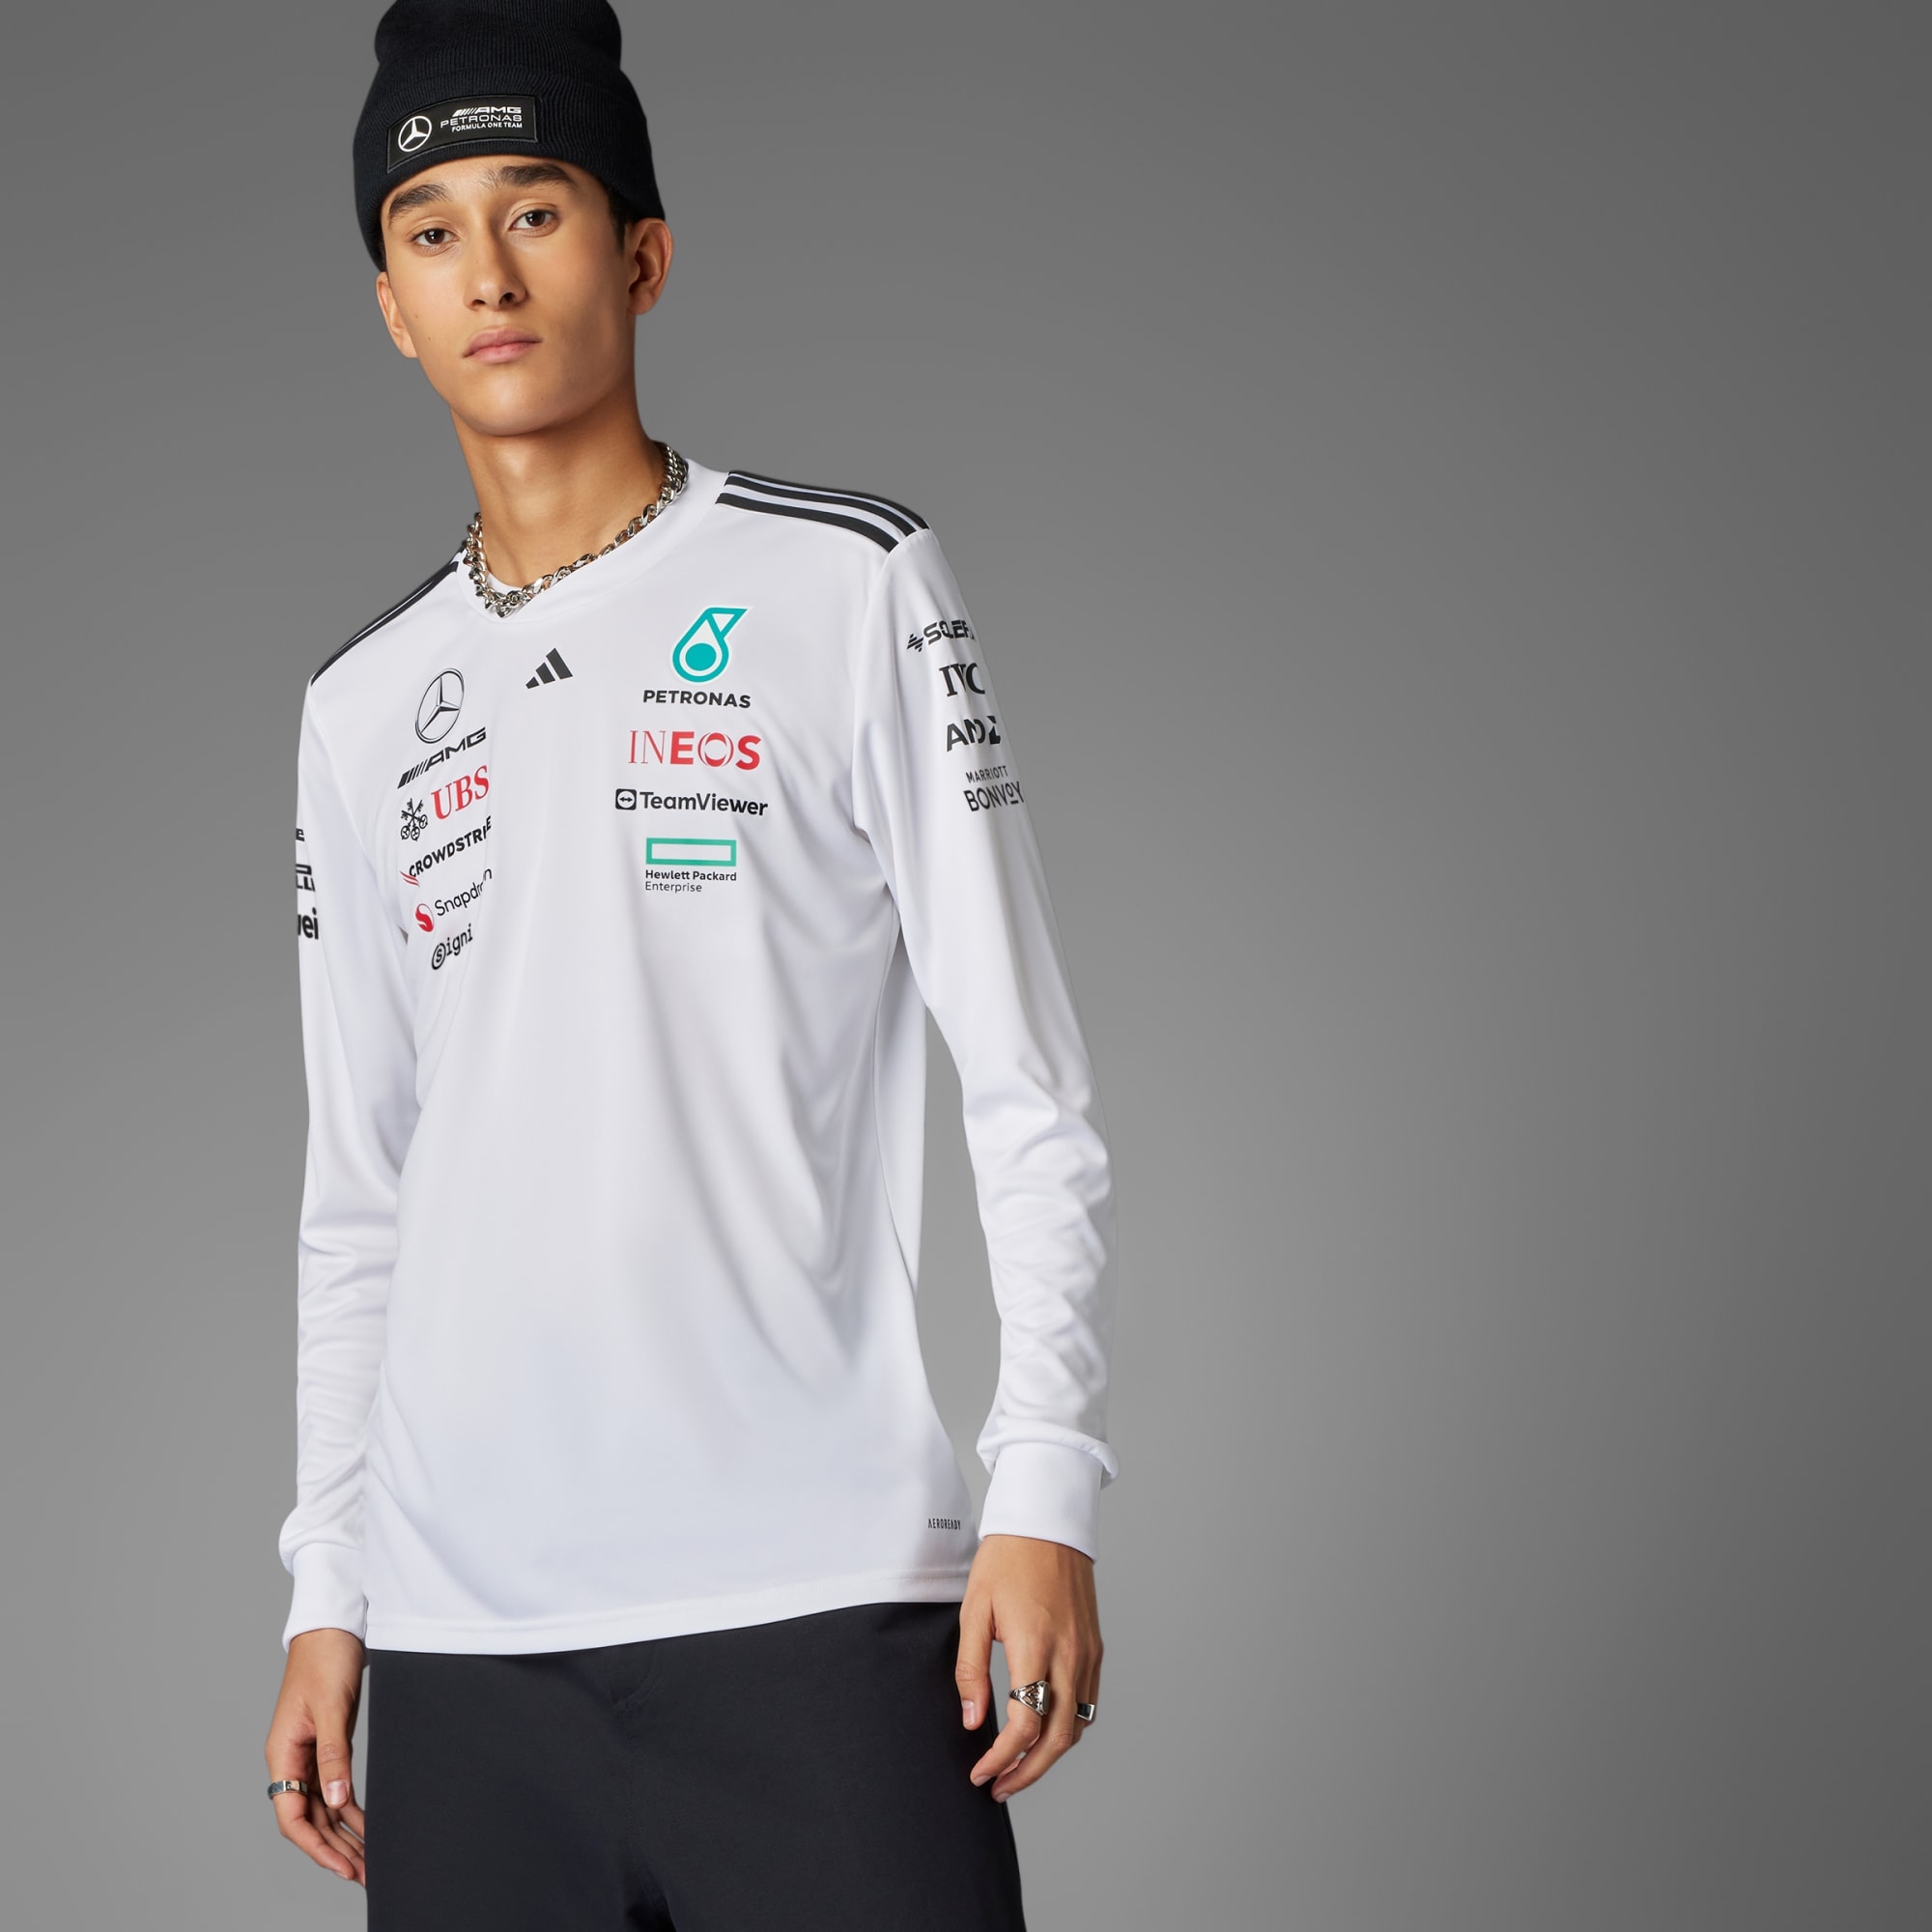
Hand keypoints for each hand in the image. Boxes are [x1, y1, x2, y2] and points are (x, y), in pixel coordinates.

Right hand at [265, 1627, 367, 1884]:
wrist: (333, 1623)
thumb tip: (338, 1801)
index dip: (317, 1846)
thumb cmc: (326, 1657)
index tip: (343, 1867)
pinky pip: (333, 1786)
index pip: (292, 1816)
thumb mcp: (332, 1706)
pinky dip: (348, 1808)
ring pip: (322, 1806)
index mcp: (283, 1753)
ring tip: (368, 1858)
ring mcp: (308, 1752)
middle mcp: (291, 1759)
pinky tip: (366, 1824)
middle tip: (365, 1873)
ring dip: (343, 1833)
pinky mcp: (326, 1743)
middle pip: (308, 1818)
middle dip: (334, 1849)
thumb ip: (334, 1755)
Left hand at [956, 1533, 1101, 1801]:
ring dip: (1049, 1756)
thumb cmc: (1006, 1559)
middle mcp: (1069, 1653)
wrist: (1047, 1523)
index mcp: (1035, 1644)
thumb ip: (971, 1668)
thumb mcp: (975, 1609)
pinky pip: (1088, 1702)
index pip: (1025, 1724)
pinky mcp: (1094, 1646)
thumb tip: (972, 1719)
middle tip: (998, 1787)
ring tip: (1017, 1767)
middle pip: (1057, 1739)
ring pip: (1077, 1726)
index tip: (981, 1772)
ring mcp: (1086, 1651)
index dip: (1002, 1759)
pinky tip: (1044, 1732)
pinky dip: (1068, 1728)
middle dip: (1028, 1773)